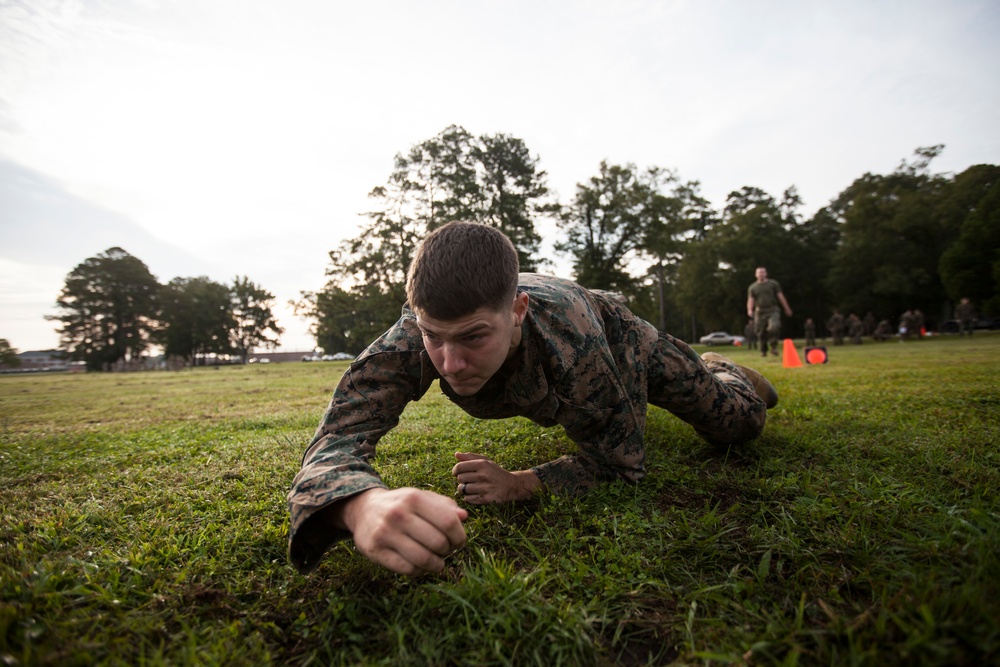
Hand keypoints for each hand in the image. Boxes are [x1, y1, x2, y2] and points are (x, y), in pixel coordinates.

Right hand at [333, 487, 466, 575]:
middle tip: (446, 551)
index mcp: (413, 498)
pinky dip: (420, 572)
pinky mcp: (376, 552)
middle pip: (438, 542)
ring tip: (438, 562)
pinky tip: (422, 566)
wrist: (364, 510)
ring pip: (423, 559)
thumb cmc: (401, 505)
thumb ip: (445, 505)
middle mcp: (398, 514)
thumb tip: (464, 517)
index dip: (460, 536)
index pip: (448, 522)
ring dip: (437, 565)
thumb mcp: (421, 497)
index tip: (459, 542)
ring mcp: (385, 534)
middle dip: (448, 551)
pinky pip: (407, 570)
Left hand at [452, 452, 541, 503]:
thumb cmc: (495, 472)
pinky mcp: (486, 499)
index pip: (459, 467)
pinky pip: (468, 499)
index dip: (455, 471)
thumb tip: (456, 454)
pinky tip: (474, 494)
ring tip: (470, 487)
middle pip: (460, 479)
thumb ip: (470, 457)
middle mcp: (483, 475)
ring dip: (464, 489)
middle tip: (468, 480)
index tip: (456, 473)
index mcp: (482, 464)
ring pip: (463, 489)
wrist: (511, 485)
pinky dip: (468, 497)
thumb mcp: (485, 461)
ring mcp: (485, 488)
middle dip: (461, 480)